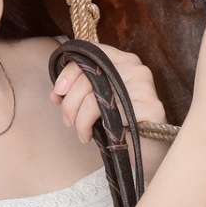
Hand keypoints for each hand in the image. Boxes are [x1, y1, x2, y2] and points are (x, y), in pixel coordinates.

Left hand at [50, 42, 165, 142]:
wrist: (146, 153)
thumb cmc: (120, 125)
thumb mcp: (95, 103)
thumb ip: (77, 92)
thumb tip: (55, 93)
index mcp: (124, 61)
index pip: (92, 53)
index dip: (69, 71)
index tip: (57, 92)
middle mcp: (137, 69)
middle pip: (90, 76)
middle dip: (70, 101)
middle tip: (67, 120)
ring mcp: (145, 87)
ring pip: (95, 96)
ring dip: (79, 118)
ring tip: (80, 132)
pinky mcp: (150, 107)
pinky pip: (107, 112)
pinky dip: (88, 125)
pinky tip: (88, 136)